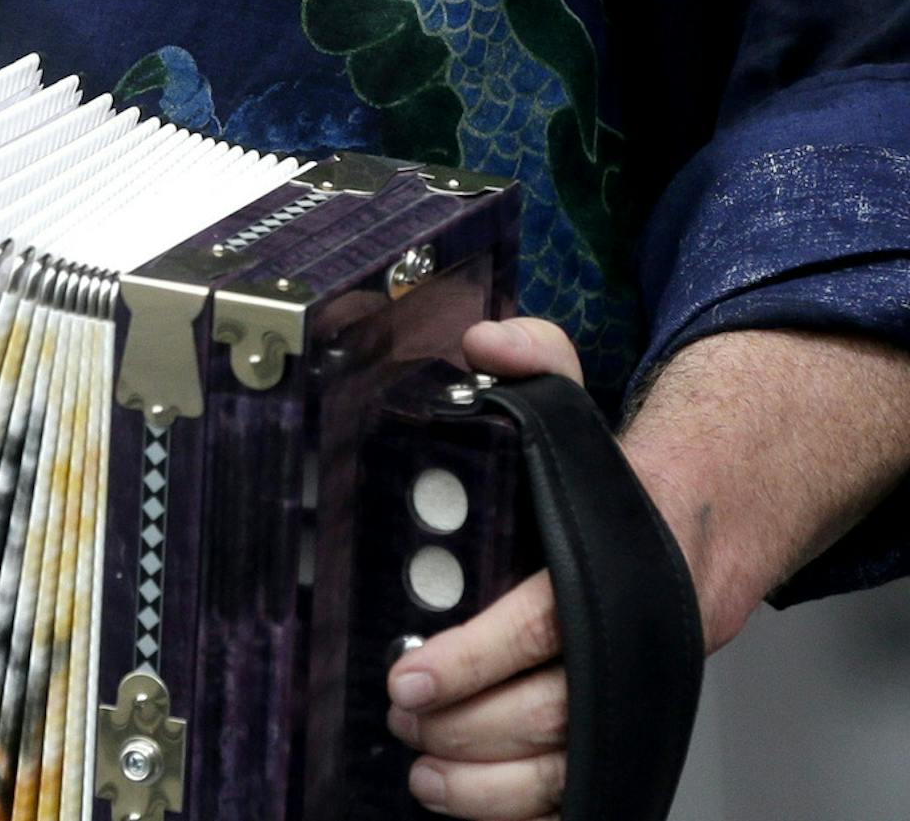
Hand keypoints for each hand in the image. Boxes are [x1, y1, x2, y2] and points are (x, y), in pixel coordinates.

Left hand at [387, 317, 588, 818]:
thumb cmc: (624, 472)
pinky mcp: (631, 723)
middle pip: (550, 711)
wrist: (714, 521)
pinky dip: (528, 810)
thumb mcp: (578, 398)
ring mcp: (636, 690)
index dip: (474, 658)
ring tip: (424, 771)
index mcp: (618, 559)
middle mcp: (633, 636)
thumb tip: (485, 341)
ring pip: (568, 766)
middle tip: (400, 713)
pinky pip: (584, 790)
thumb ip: (532, 355)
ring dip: (491, 784)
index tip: (409, 672)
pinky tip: (472, 801)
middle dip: (466, 725)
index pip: (544, 624)